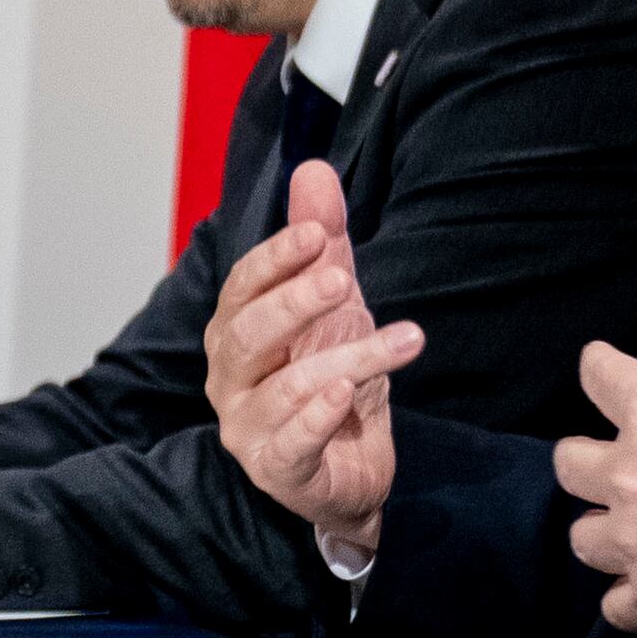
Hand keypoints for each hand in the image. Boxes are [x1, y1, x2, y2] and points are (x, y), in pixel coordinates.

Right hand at [206, 160, 421, 555]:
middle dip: (294, 304)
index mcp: (235, 332)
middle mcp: (229, 378)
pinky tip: (347, 395)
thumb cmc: (328, 380)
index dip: (275, 258)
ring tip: (407, 338)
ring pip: (285, 388)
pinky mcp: (277, 468)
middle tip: (342, 280)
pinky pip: (290, 443)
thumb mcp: (333, 305)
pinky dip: (315, 418)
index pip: (242, 287)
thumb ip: (321, 242)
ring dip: (346, 359)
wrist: (346, 469)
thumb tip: (313, 168)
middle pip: (247, 335)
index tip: (316, 231)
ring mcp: (248, 426)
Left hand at [552, 266, 636, 637]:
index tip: (600, 366)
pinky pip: (615, 605)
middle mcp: (631, 478)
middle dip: (586, 458)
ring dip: (601, 528)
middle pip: (570, 462)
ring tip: (628, 527)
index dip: (600, 366)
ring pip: (583, 536)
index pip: (601, 376)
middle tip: (615, 460)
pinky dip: (628, 598)